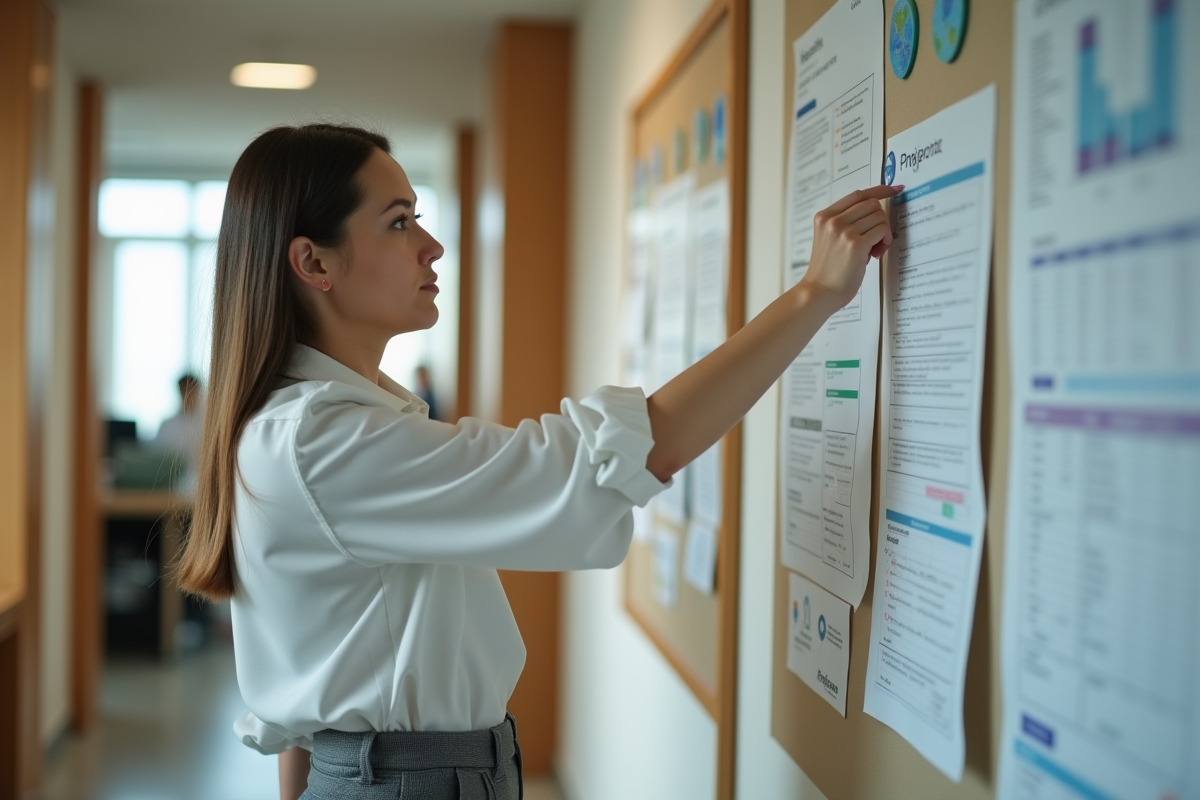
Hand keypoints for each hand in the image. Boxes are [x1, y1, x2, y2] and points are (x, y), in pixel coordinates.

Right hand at [799, 185, 901, 308]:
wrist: (819, 292)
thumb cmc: (828, 270)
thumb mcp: (829, 239)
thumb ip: (845, 222)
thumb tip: (875, 211)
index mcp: (824, 216)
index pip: (857, 195)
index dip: (879, 190)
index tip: (894, 189)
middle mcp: (832, 220)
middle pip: (872, 204)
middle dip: (880, 220)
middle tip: (876, 240)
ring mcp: (843, 231)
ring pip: (880, 217)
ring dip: (883, 233)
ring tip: (873, 250)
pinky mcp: (855, 244)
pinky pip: (882, 231)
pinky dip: (884, 241)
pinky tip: (874, 254)